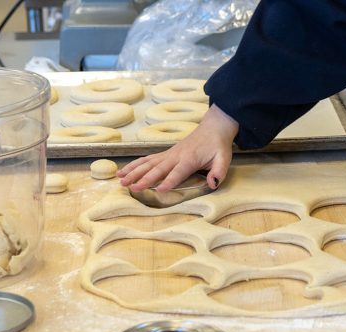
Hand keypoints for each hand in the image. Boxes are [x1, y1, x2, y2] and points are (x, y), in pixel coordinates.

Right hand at [117, 104, 239, 191]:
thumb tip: (213, 184)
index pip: (177, 172)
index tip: (159, 190)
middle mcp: (175, 156)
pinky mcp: (165, 153)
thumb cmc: (218, 145)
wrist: (213, 127)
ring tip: (121, 180)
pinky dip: (134, 165)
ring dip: (133, 171)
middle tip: (132, 188)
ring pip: (147, 163)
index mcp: (189, 159)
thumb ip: (219, 171)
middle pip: (157, 168)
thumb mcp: (224, 158)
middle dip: (144, 179)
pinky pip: (147, 159)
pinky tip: (123, 171)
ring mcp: (168, 154)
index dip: (169, 181)